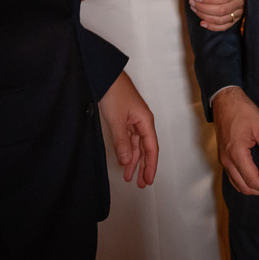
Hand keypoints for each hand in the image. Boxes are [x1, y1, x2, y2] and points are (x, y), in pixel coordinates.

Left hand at [98, 71, 157, 187]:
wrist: (106, 76)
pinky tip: (123, 159)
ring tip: (128, 176)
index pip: (152, 148)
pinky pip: (128, 139)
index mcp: (145, 121)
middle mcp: (142, 122)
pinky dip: (126, 150)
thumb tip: (128, 161)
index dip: (151, 165)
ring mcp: (133, 120)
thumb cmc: (115, 93)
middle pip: (146, 148)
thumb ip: (122, 142)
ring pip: (136, 145)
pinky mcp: (124, 118)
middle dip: (144, 166)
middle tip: (141, 183)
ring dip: (133, 160)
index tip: (149, 180)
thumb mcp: (117, 120)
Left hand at [190, 0, 245, 30]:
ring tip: (194, 9)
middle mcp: (242, 2)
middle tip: (192, 2)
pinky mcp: (237, 17)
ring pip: (221, 19)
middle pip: (221, 10)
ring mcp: (240, 11)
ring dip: (205, 16)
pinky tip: (202, 23)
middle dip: (203, 8)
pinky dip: (213, 27)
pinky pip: (225, 26)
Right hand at [211, 87, 258, 195]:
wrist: (225, 101)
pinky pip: (233, 176)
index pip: (252, 180)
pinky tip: (257, 175)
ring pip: (237, 184)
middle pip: (244, 187)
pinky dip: (245, 181)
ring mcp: (224, 159)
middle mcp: (227, 160)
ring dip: (253, 187)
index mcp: (236, 153)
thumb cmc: (242, 111)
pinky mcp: (224, 156)